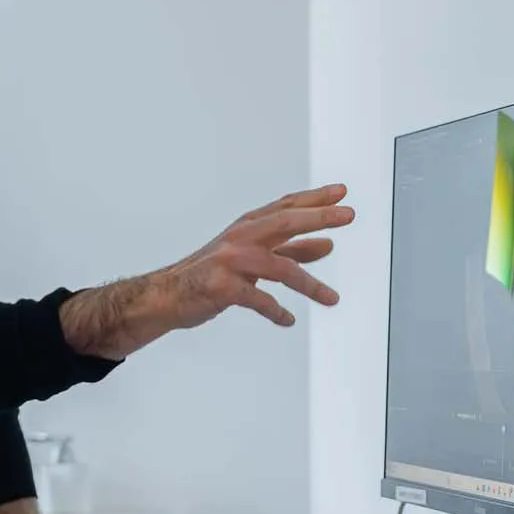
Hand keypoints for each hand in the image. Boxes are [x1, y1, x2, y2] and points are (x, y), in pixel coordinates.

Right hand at [61, 184, 354, 359]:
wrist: (166, 296)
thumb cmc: (211, 274)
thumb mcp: (253, 258)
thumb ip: (290, 250)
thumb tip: (328, 245)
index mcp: (248, 228)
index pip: (286, 207)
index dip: (315, 198)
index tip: (342, 193)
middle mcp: (240, 238)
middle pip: (285, 222)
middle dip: (318, 217)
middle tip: (347, 215)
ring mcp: (230, 261)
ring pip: (279, 267)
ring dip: (309, 284)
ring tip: (332, 299)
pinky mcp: (223, 288)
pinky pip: (258, 300)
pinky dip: (276, 312)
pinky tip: (288, 320)